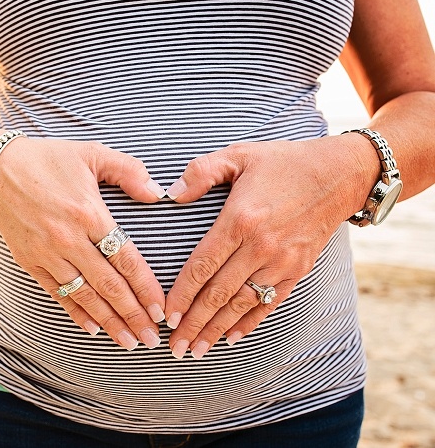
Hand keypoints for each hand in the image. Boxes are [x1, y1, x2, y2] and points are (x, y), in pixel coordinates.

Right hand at [0, 136, 167, 349]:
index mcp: (89, 213)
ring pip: (84, 295)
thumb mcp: (92, 153)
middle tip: (152, 338)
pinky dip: (75, 312)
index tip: (161, 308)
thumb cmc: (49, 159)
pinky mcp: (29, 260)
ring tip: (129, 341)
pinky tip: (92, 328)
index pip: (125, 259)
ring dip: (108, 322)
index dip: (145, 287)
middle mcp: (68, 239)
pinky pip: (57, 292)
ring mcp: (47, 253)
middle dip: (133, 315)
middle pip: (108, 285)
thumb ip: (129, 171)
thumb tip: (157, 195)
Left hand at [163, 135, 376, 358]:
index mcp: (240, 220)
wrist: (339, 174)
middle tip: (175, 347)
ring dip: (217, 330)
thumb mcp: (239, 155)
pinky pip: (269, 302)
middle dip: (194, 324)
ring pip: (242, 304)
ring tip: (197, 351)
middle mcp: (260, 247)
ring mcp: (281, 261)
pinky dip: (250, 322)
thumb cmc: (283, 162)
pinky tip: (231, 337)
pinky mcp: (298, 269)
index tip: (166, 315)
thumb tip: (172, 193)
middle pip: (219, 294)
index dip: (182, 294)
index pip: (202, 266)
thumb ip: (202, 171)